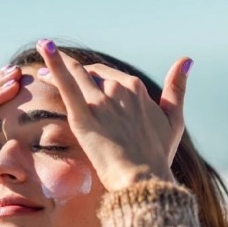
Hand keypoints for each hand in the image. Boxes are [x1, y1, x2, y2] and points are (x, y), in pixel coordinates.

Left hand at [34, 39, 190, 190]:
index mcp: (137, 89)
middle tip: (50, 71)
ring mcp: (100, 101)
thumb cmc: (158, 156)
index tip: (82, 78)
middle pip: (90, 74)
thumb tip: (186, 60)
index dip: (93, 75)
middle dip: (72, 71)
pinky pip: (66, 84)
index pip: (109, 76)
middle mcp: (119, 89)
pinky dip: (54, 64)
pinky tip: (44, 47)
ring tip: (41, 62)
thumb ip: (177, 89)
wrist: (143, 179)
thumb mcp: (174, 120)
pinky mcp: (83, 116)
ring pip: (76, 74)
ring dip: (57, 64)